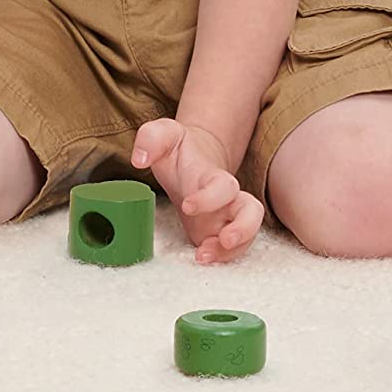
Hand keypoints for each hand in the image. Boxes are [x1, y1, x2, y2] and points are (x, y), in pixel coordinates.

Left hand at [132, 118, 263, 264]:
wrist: (192, 157)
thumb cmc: (178, 148)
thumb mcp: (163, 134)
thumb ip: (150, 140)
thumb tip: (138, 159)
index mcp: (212, 175)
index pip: (223, 185)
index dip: (210, 198)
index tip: (187, 206)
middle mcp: (226, 198)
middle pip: (252, 212)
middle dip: (243, 229)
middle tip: (224, 239)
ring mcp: (225, 217)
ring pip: (247, 234)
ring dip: (230, 251)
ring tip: (204, 256)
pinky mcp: (216, 233)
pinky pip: (229, 249)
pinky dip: (221, 257)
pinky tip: (200, 257)